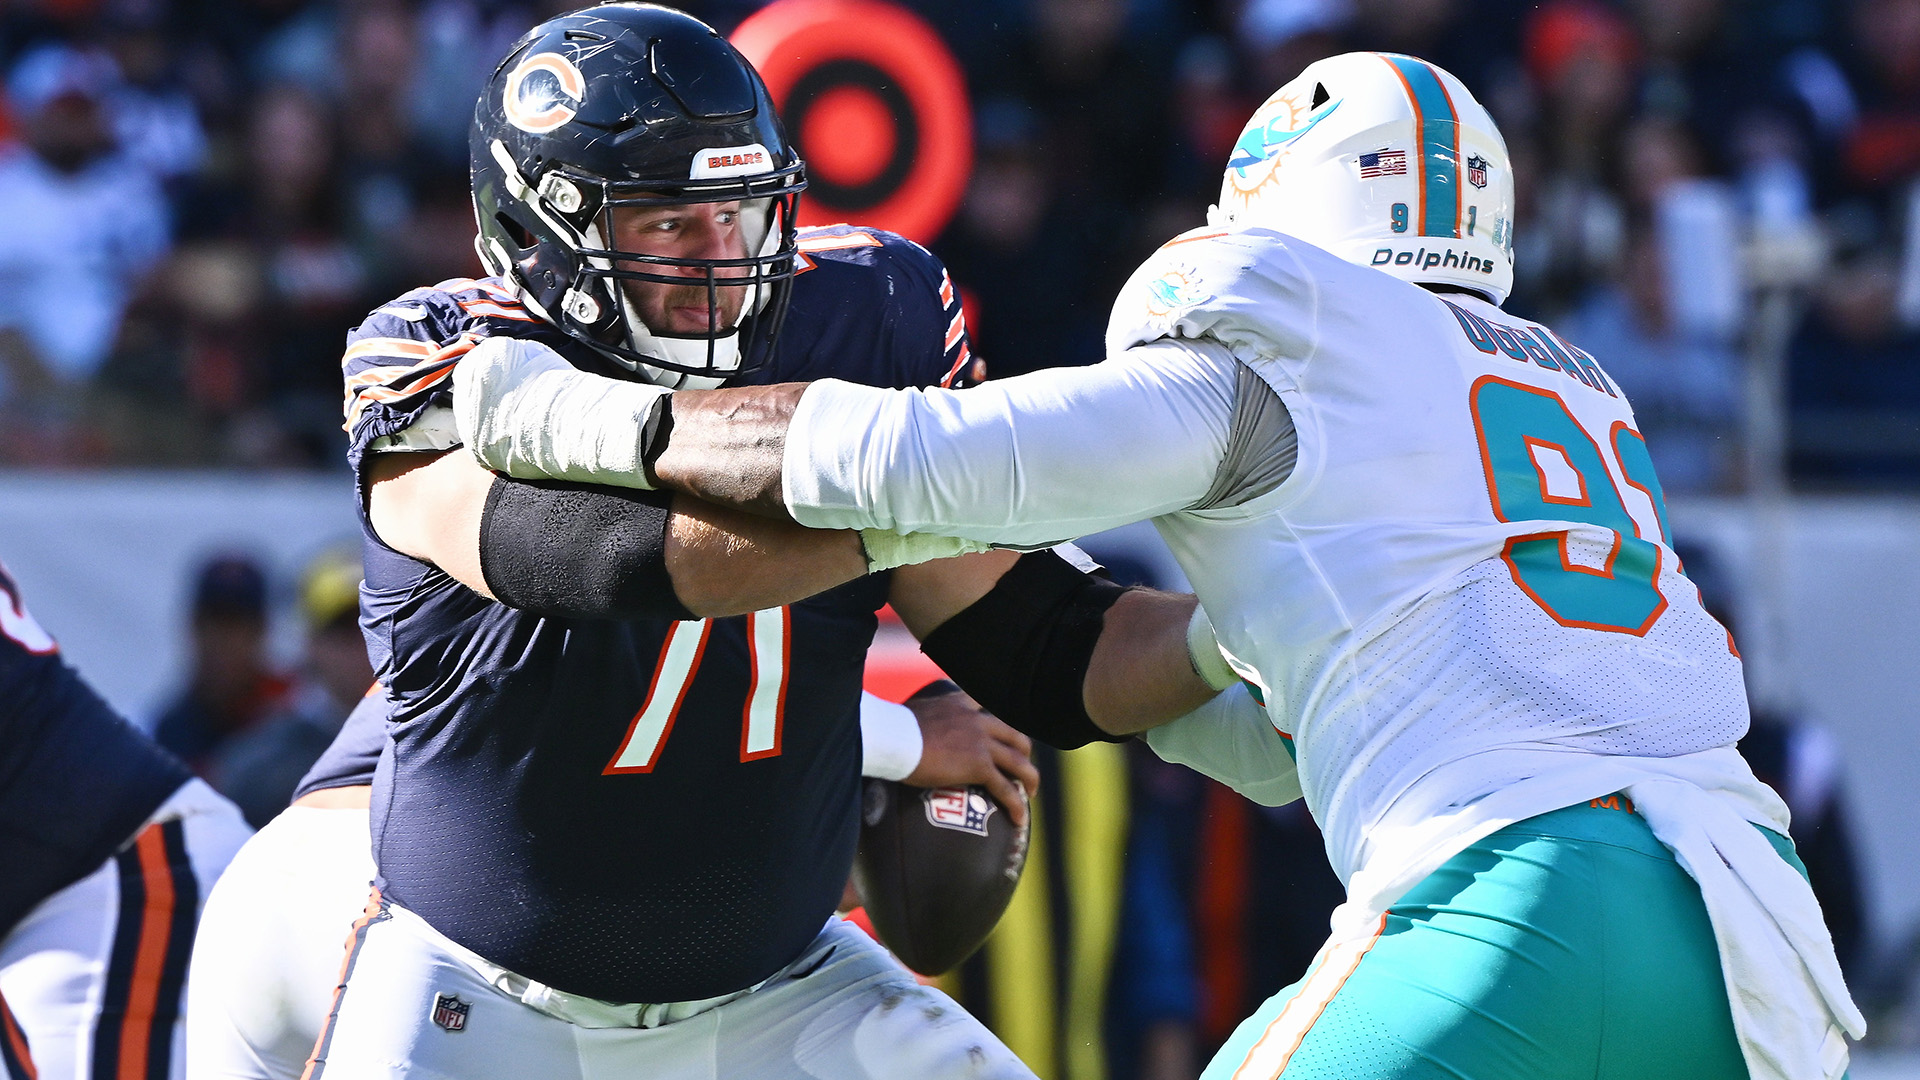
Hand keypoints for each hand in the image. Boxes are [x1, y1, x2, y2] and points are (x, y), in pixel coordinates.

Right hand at [903, 686, 1039, 826]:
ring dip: (1029, 778)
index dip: (997, 722)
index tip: (1000, 734)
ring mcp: (981, 743)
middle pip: (1014, 734)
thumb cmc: (892, 728)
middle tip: (1021, 766)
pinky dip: (1016, 804)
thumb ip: (920, 719)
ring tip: (1030, 792)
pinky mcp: (979, 766)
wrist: (895, 737)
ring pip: (1018, 761)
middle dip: (1023, 751)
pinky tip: (1019, 818)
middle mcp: (976, 720)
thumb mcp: (911, 712)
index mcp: (959, 704)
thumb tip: (903, 731)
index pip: (986, 706)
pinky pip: (1005, 788)